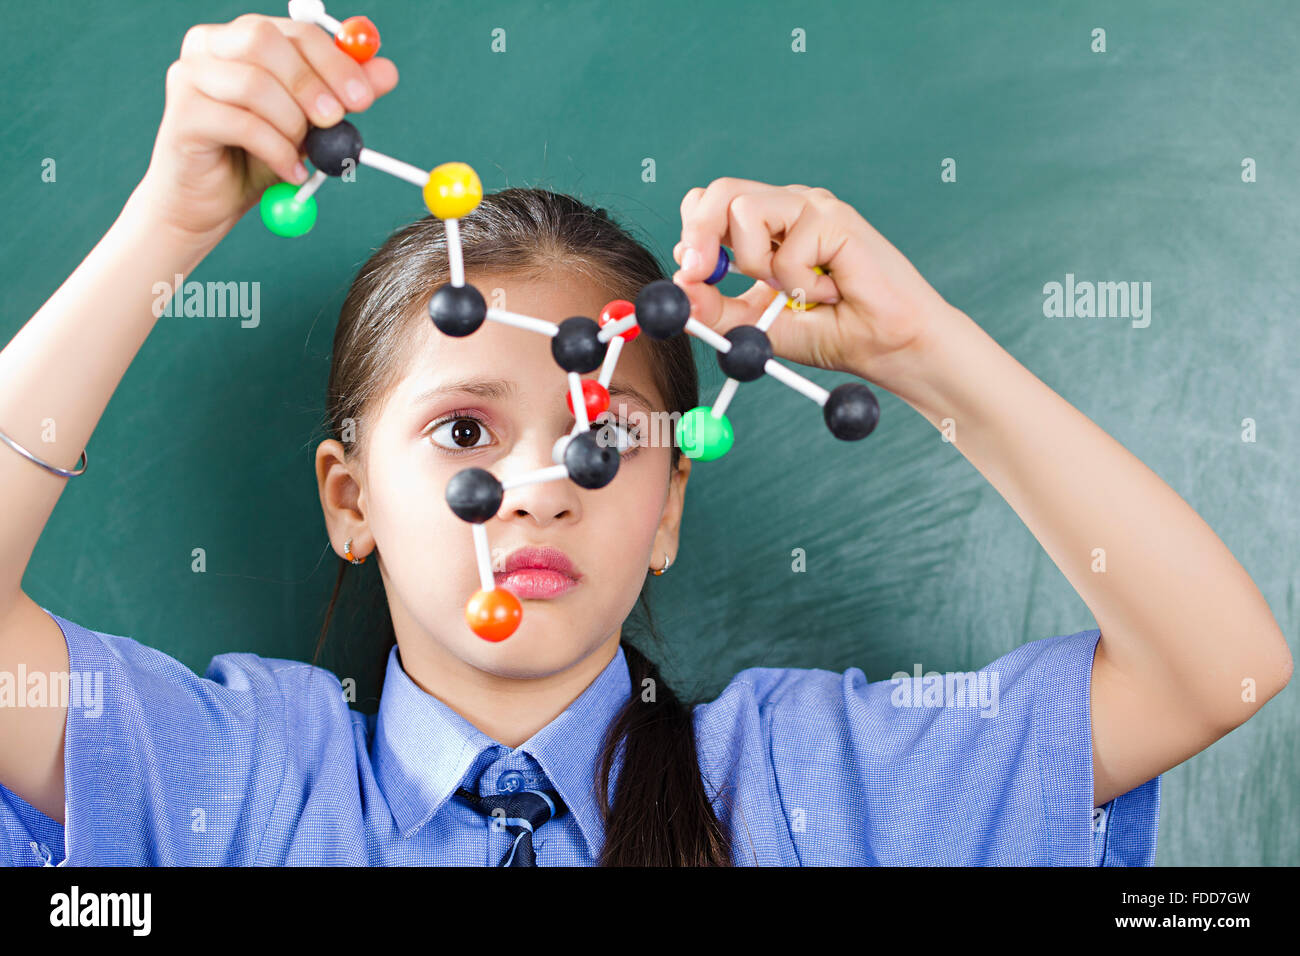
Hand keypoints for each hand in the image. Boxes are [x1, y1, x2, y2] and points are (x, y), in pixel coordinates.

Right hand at [133, 13, 398, 244]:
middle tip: (335, 120)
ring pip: (254, 84)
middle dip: (311, 83)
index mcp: (242, 38)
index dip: (334, 61)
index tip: (365, 98)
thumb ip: (342, 96)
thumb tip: (386, 71)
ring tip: (303, 153)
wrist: (207, 205)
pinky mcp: (182, 116)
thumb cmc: (254, 158)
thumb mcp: (308, 126)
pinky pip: (242, 125)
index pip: (295, 31)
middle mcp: (209, 46)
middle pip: (266, 40)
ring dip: (292, 123)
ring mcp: (189, 77)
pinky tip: (291, 172)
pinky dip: (277, 151)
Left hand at [672, 178, 957, 391]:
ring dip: (757, 265)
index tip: (689, 273)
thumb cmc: (833, 333)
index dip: (691, 234)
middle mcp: (785, 208)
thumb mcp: (756, 325)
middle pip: (717, 191)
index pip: (708, 205)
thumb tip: (677, 290)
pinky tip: (830, 294)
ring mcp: (811, 207)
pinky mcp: (835, 217)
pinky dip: (799, 284)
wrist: (887, 349)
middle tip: (697, 271)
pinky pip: (786, 248)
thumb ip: (717, 309)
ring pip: (744, 210)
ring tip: (794, 293)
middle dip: (698, 233)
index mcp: (766, 227)